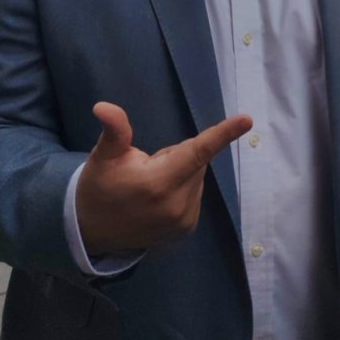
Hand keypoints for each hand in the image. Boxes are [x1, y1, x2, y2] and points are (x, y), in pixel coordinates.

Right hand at [76, 102, 252, 256]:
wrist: (93, 233)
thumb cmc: (99, 188)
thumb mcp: (103, 156)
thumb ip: (115, 130)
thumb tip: (103, 106)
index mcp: (158, 182)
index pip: (197, 152)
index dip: (222, 134)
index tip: (247, 120)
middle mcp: (177, 204)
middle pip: (195, 161)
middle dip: (177, 155)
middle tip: (147, 166)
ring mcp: (184, 221)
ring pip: (196, 178)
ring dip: (180, 173)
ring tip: (149, 186)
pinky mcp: (186, 229)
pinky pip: (194, 195)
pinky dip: (181, 190)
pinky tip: (157, 200)